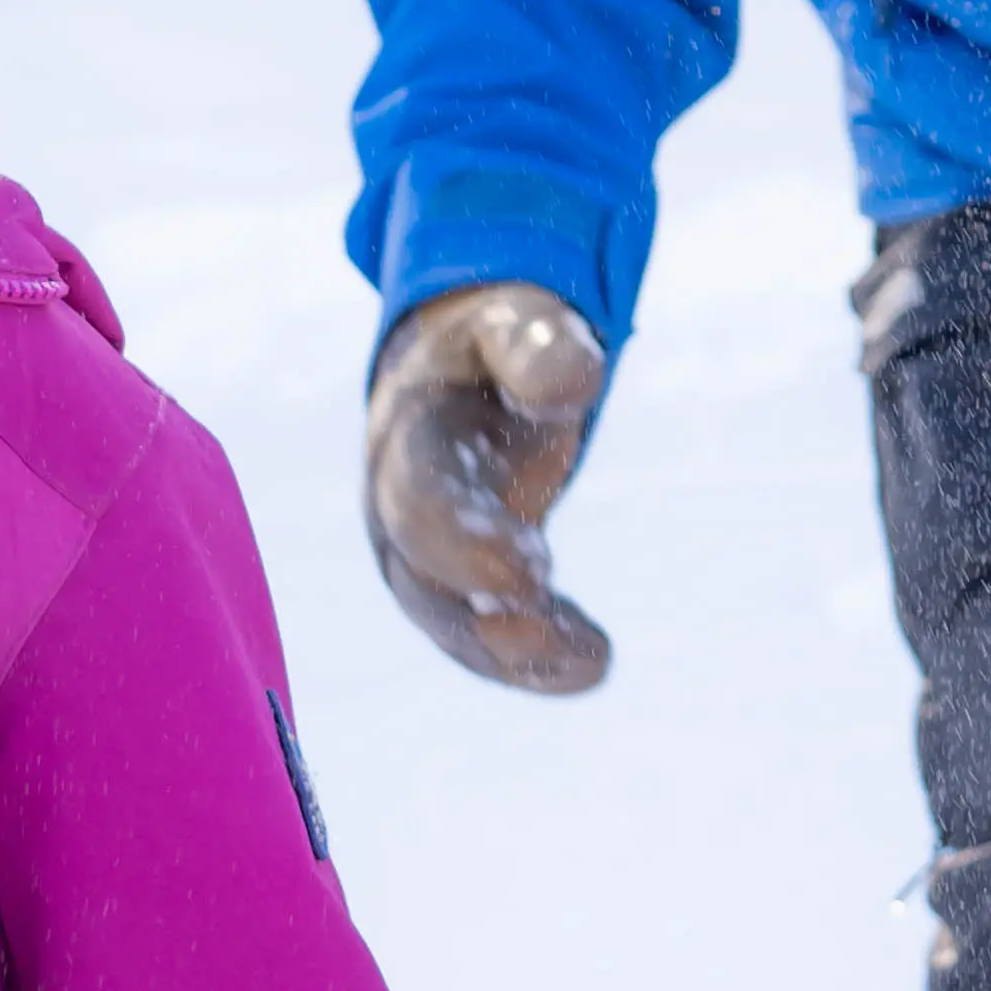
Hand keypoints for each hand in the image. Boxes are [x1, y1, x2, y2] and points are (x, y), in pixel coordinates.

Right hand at [365, 281, 615, 692]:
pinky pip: (484, 639)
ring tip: (591, 659)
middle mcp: (399, 506)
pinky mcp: (458, 587)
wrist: (458, 374)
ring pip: (449, 621)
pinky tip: (591, 666)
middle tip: (545, 612)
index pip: (420, 498)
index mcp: (407, 436)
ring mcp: (421, 554)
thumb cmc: (492, 346)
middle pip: (421, 572)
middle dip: (482, 602)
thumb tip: (575, 380)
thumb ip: (535, 344)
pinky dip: (534, 663)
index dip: (468, 540)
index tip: (535, 571)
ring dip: (514, 650)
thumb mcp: (512, 323)